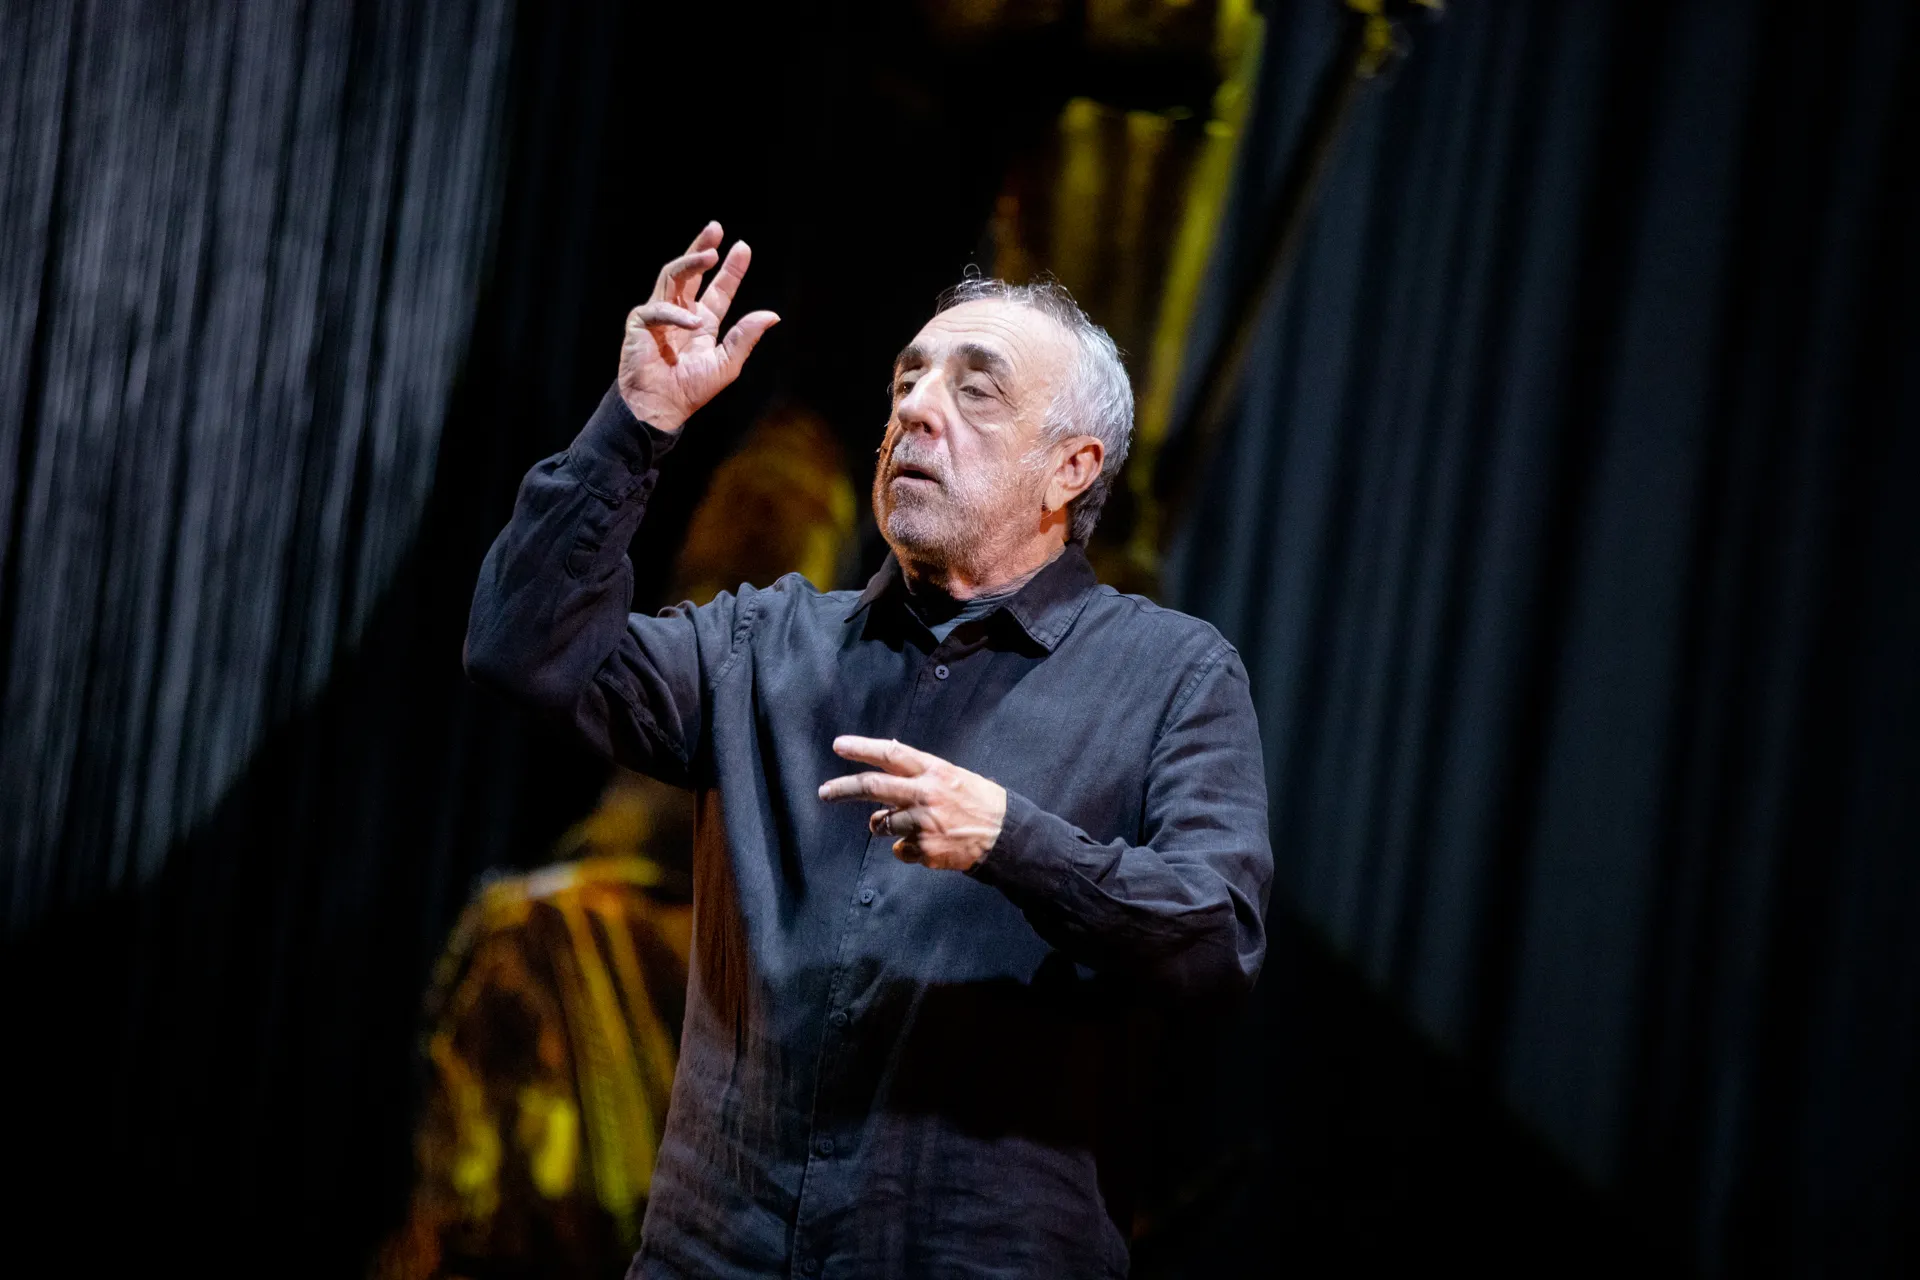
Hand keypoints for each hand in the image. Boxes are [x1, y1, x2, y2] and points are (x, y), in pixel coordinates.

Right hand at [618, 221, 779, 432]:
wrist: (661, 407)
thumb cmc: (690, 390)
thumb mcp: (726, 363)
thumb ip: (746, 337)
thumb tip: (773, 314)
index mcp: (703, 322)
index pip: (719, 289)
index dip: (731, 270)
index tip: (742, 248)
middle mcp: (682, 313)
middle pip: (691, 272)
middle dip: (702, 249)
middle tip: (716, 229)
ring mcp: (659, 315)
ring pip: (672, 276)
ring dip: (691, 262)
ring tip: (711, 254)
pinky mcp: (640, 322)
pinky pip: (659, 309)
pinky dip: (677, 314)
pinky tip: (693, 323)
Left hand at [817, 736, 1007, 871]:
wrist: (1005, 835)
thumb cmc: (978, 802)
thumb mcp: (953, 777)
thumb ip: (920, 776)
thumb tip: (885, 777)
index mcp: (934, 771)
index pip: (891, 754)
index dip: (862, 748)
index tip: (839, 745)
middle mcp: (925, 794)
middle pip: (873, 787)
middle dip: (843, 789)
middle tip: (824, 792)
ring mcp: (923, 823)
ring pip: (882, 823)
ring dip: (884, 825)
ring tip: (908, 825)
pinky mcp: (924, 849)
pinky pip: (899, 850)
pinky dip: (907, 849)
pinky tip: (930, 844)